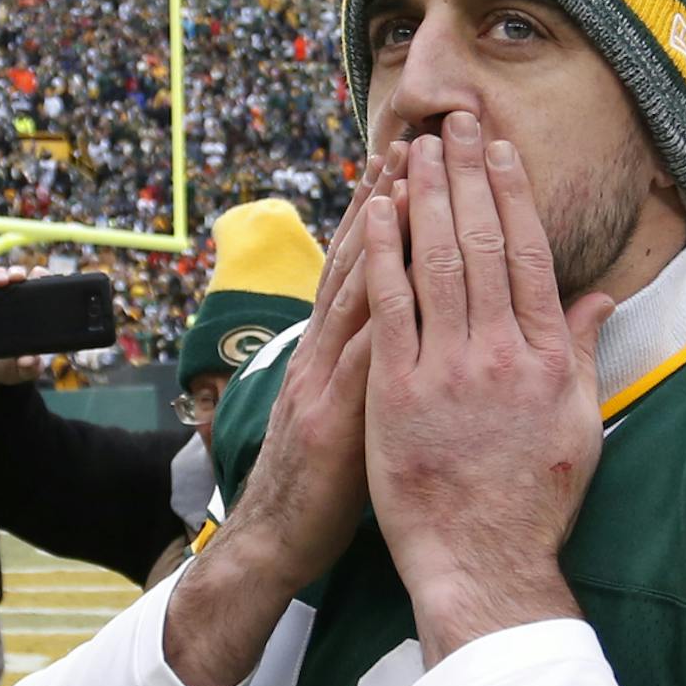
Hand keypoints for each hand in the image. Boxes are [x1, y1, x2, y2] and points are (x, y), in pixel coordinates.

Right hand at [0, 264, 42, 392]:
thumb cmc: (4, 367)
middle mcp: (14, 302)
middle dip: (21, 273)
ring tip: (2, 281)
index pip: (40, 290)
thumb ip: (29, 368)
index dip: (43, 279)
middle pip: (20, 279)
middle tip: (20, 279)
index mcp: (30, 313)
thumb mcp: (21, 371)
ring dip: (2, 273)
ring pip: (0, 277)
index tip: (43, 278)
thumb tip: (31, 360)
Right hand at [162, 143, 403, 685]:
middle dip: (384, 198)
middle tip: (413, 138)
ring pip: (355, 293)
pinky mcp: (328, 421)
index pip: (360, 267)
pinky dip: (380, 309)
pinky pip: (360, 357)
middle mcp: (321, 354)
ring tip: (407, 178)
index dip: (382, 211)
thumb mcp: (347, 414)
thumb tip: (401, 332)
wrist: (273, 546)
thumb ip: (369, 369)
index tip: (408, 157)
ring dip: (381, 232)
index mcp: (330, 353)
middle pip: (357, 261)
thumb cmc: (322, 487)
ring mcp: (320, 383)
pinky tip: (400, 274)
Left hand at [363, 113, 612, 661]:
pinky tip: (376, 211)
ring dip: (425, 199)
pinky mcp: (397, 391)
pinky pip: (388, 307)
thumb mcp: (578, 424)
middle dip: (467, 177)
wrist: (483, 561)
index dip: (512, 195)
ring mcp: (447, 370)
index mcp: (548, 356)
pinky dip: (383, 253)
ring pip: (436, 263)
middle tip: (455, 124)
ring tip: (416, 149)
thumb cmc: (534, 500)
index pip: (530, 254)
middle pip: (482, 244)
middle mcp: (502, 353)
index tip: (499, 151)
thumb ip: (583, 352)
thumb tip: (600, 297)